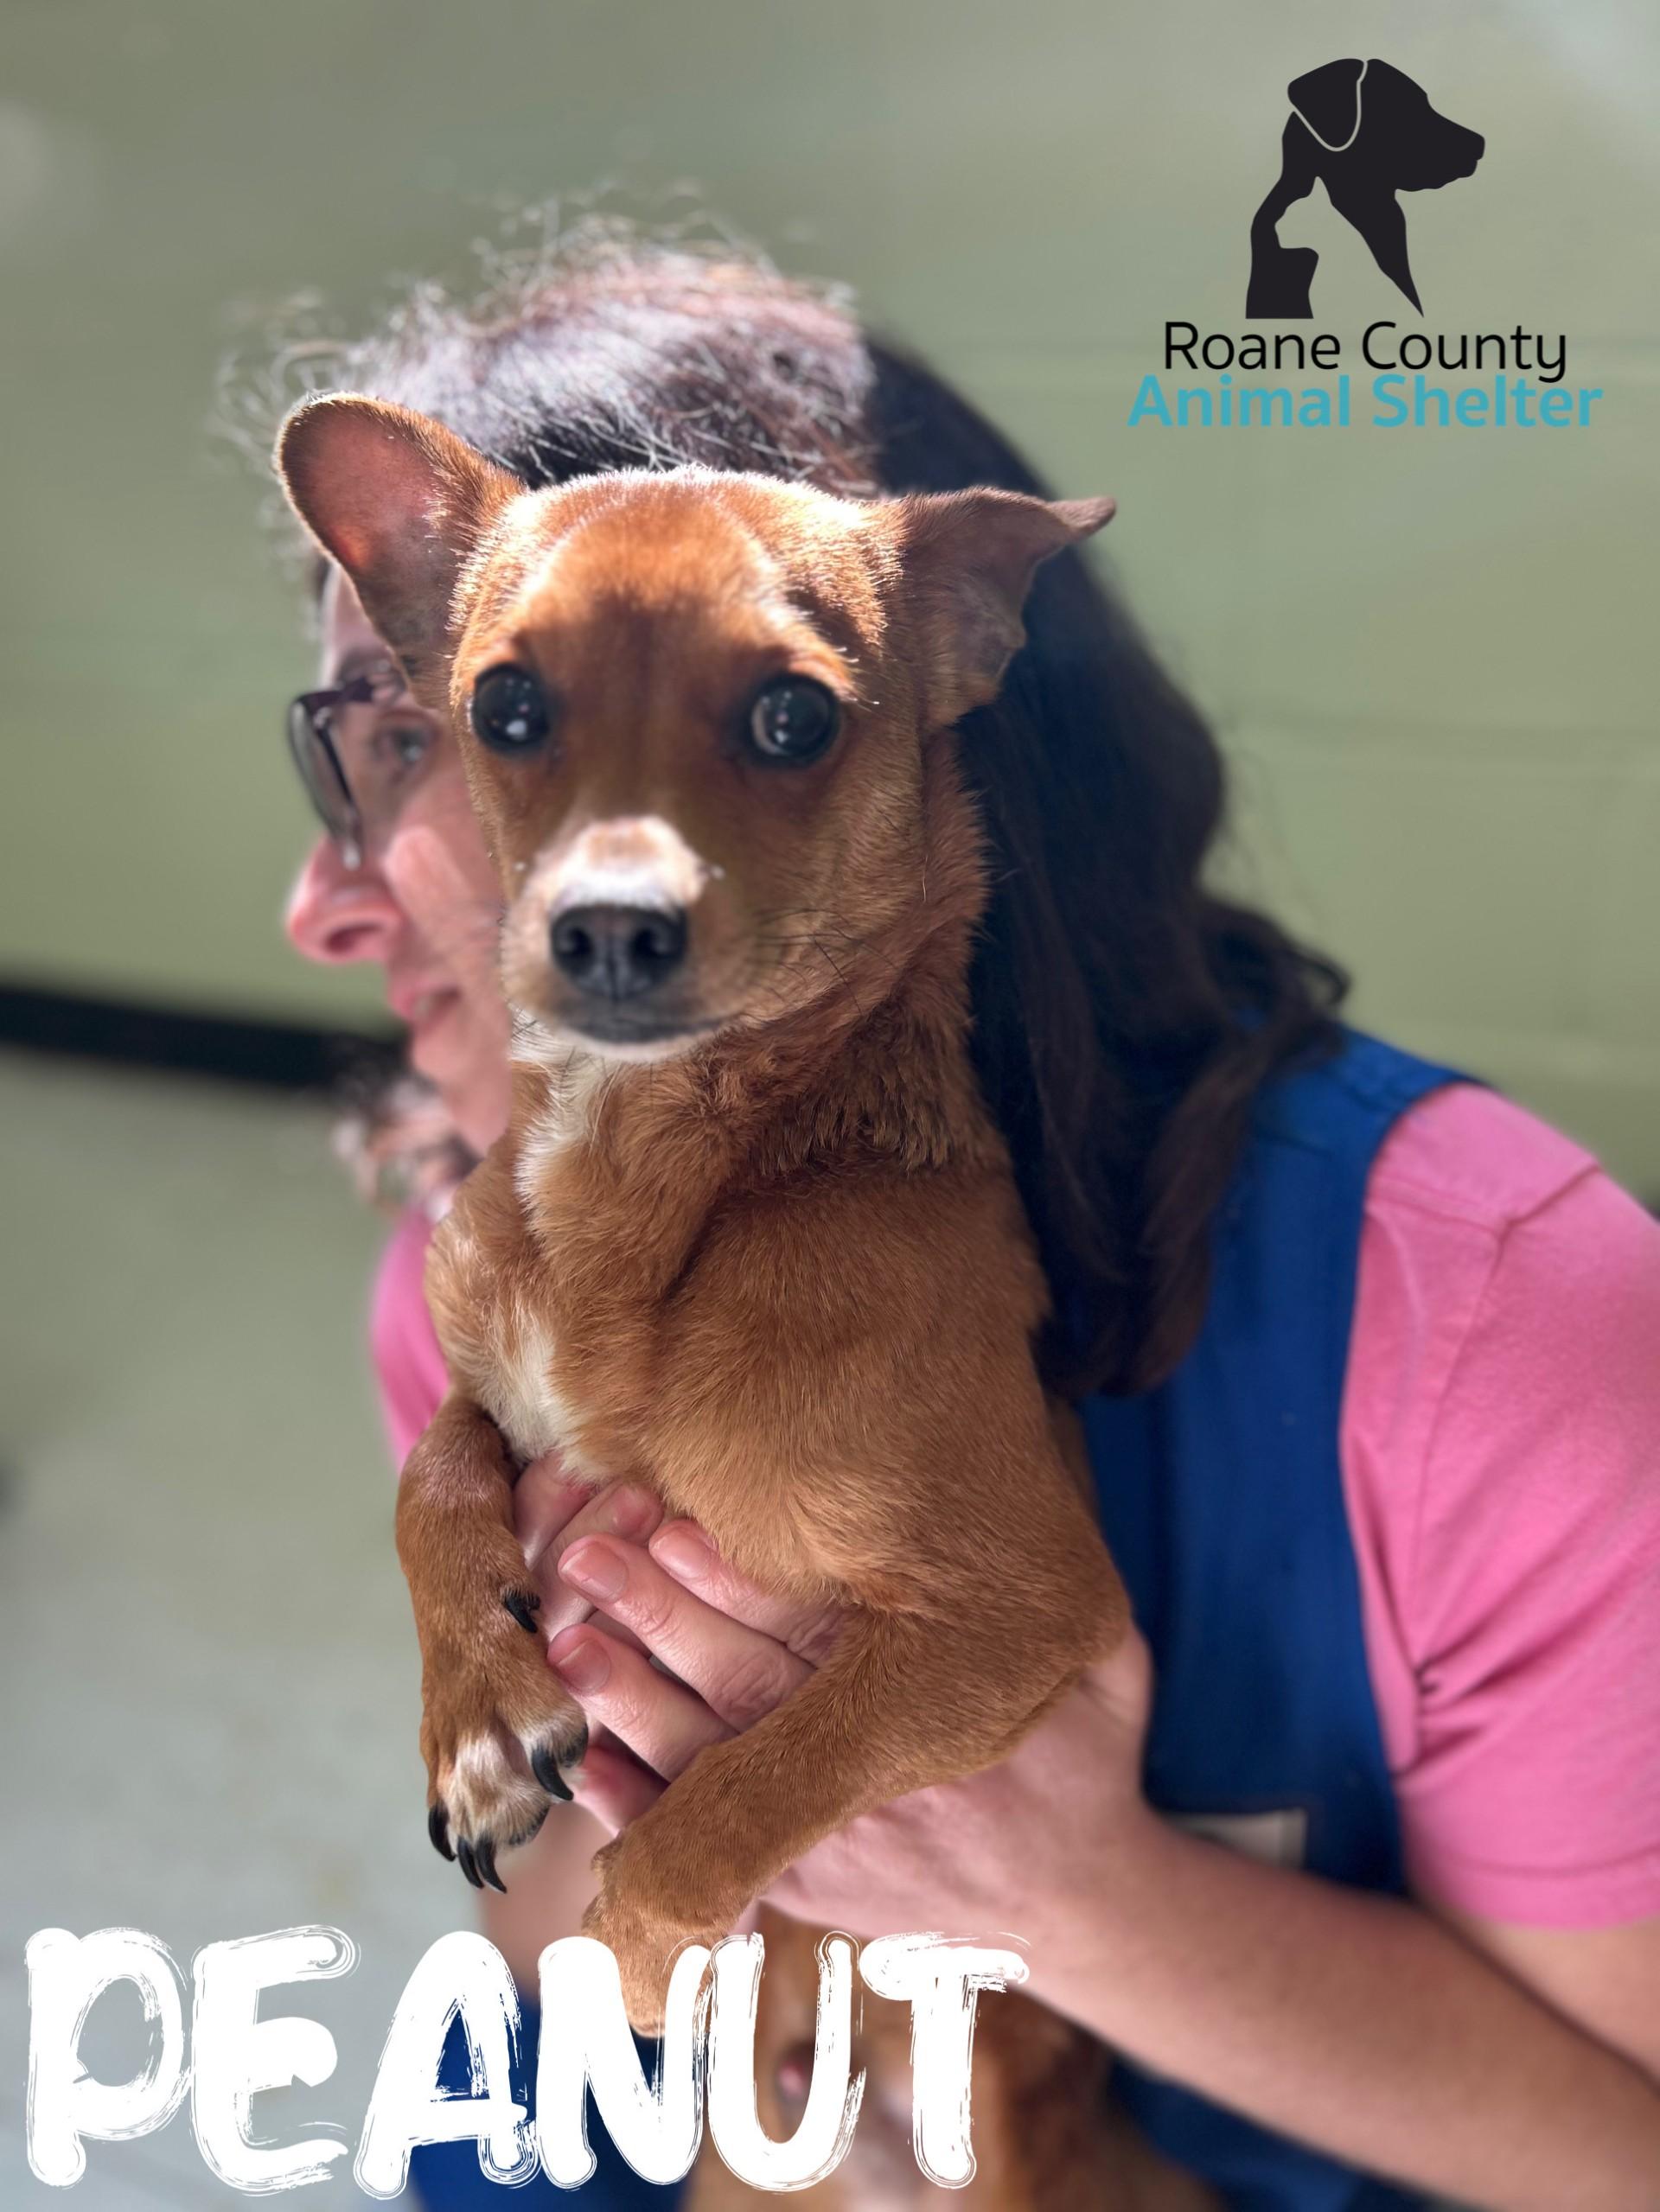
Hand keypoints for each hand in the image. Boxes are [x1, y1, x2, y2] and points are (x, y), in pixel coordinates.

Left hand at [540, 1511, 1157, 1955]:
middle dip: (666, 1620)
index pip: (833, 1635)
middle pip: (758, 1692)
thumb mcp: (1112, 1665)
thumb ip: (1071, 1596)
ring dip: (633, 1704)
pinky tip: (581, 1756)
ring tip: (567, 1639)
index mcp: (957, 1706)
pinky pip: (705, 1852)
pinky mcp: (798, 1890)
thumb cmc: (1082, 1752)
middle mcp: (888, 1785)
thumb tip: (1039, 1479)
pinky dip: (638, 1809)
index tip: (673, 1522)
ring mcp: (835, 1847)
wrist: (1079, 1906)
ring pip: (718, 1772)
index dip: (748, 1579)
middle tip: (588, 1553)